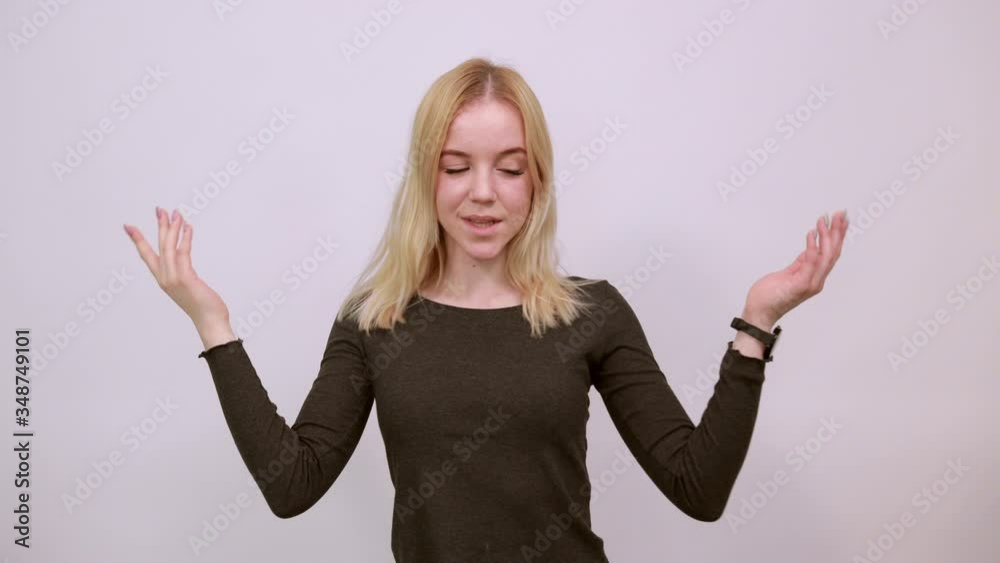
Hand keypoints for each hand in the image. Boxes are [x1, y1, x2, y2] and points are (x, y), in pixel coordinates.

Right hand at [123, 207, 230, 329]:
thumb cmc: (203, 305)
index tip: (128, 226)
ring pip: (169, 247)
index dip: (137, 240)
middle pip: (158, 245)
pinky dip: (185, 238)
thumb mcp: (188, 286)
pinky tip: (188, 227)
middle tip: (160, 209)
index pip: (146, 255)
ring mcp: (173, 278)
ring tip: (176, 213)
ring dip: (173, 228)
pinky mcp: (184, 278)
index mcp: (163, 279)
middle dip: (159, 226)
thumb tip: (183, 260)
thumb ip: (183, 272)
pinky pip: (183, 252)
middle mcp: (164, 277)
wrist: (209, 321)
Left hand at [743, 210, 847, 326]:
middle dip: (837, 232)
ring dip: (826, 236)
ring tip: (823, 220)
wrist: (759, 312)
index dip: (837, 236)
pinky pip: (810, 263)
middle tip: (839, 214)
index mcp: (814, 277)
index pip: (831, 254)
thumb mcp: (789, 274)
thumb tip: (812, 249)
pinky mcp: (800, 285)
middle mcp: (816, 280)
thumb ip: (802, 263)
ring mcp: (809, 284)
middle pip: (832, 253)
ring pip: (825, 256)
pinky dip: (812, 247)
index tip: (840, 220)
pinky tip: (811, 234)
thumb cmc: (771, 296)